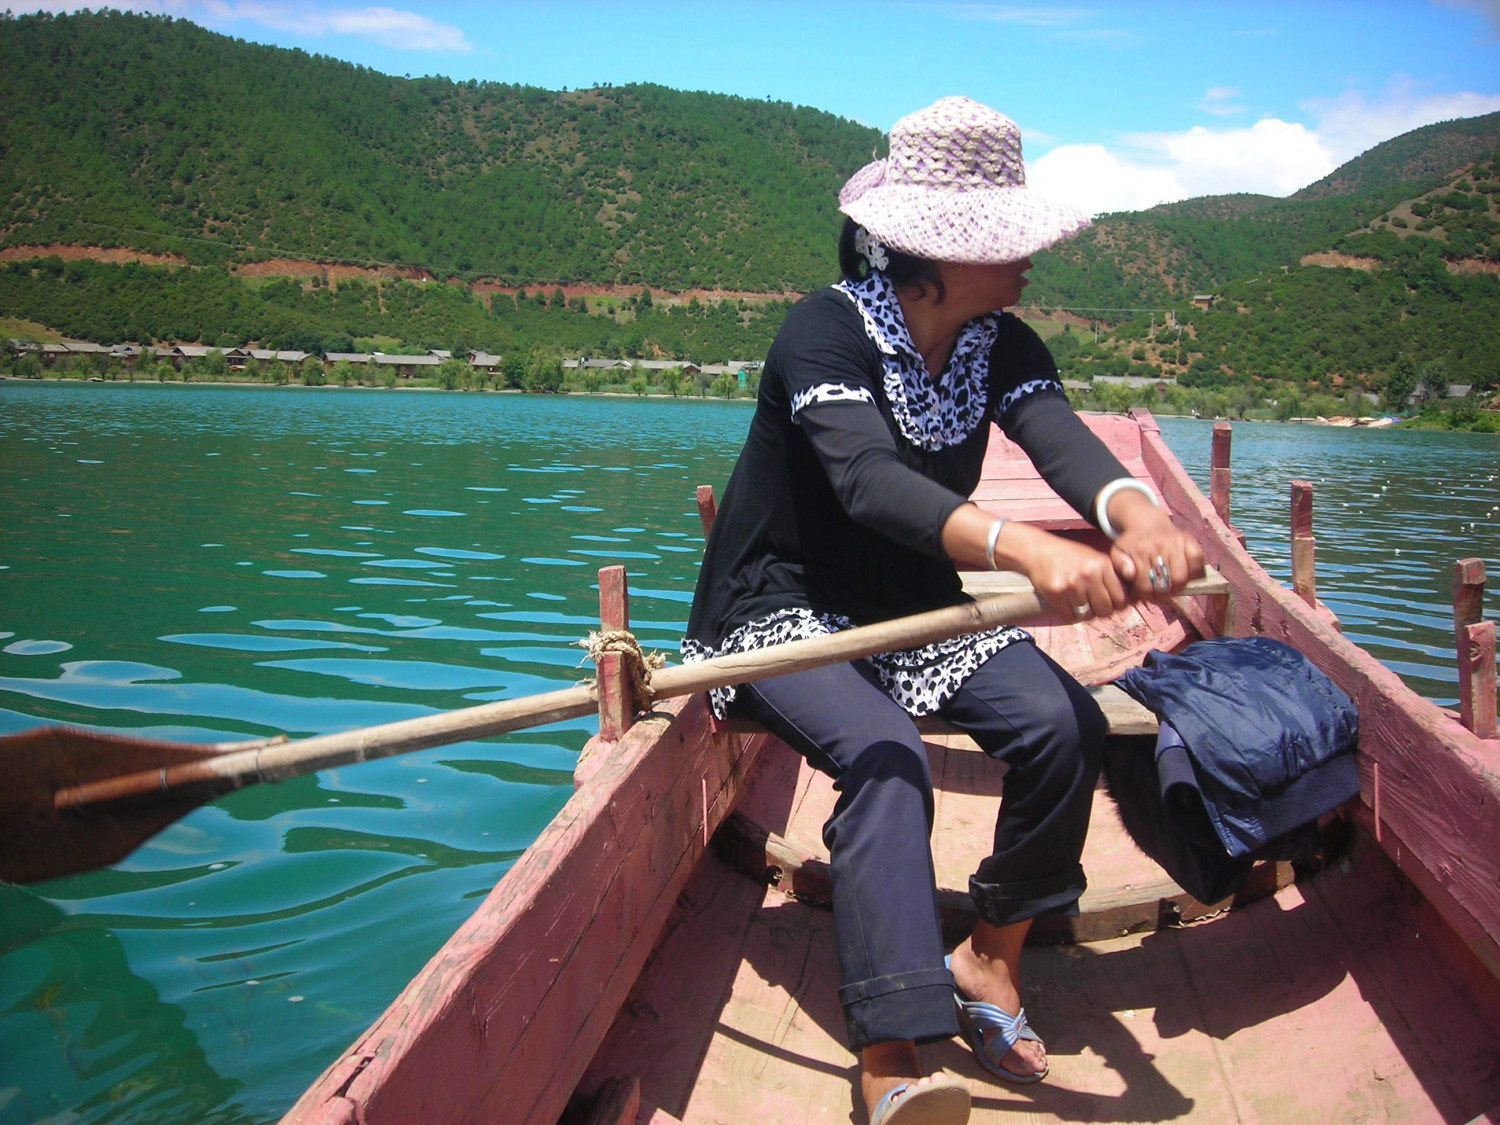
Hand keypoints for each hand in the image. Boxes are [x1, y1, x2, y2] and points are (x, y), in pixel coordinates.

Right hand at [1013, 525, 1130, 621]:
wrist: (1039, 551)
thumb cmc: (1070, 557)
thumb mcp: (1095, 558)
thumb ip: (1112, 576)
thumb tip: (1132, 601)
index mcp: (1102, 564)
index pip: (1120, 598)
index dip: (1117, 604)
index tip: (1110, 603)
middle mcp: (1089, 574)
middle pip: (1106, 609)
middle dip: (1101, 611)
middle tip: (1094, 605)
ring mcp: (1071, 585)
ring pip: (1088, 615)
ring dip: (1085, 612)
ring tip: (1078, 601)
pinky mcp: (1056, 594)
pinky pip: (1070, 617)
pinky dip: (1070, 614)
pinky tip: (1067, 603)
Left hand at [1108, 506, 1204, 599]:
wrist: (1147, 523)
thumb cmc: (1133, 543)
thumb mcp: (1118, 553)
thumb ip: (1120, 565)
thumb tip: (1130, 574)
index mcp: (1140, 552)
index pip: (1146, 587)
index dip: (1147, 596)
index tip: (1147, 594)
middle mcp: (1159, 547)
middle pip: (1166, 585)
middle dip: (1163, 594)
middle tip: (1160, 592)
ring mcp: (1177, 543)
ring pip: (1181, 578)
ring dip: (1177, 587)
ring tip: (1171, 586)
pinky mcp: (1190, 542)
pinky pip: (1197, 563)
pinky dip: (1193, 573)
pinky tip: (1184, 574)